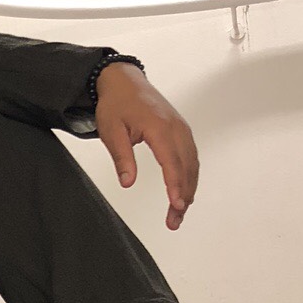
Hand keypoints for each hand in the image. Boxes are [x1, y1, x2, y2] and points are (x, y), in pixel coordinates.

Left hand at [95, 62, 198, 230]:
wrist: (124, 82)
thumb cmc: (116, 104)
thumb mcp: (111, 131)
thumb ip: (121, 157)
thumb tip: (127, 182)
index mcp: (159, 127)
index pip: (171, 161)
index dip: (175, 185)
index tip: (176, 205)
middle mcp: (176, 128)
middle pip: (186, 167)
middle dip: (183, 196)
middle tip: (175, 220)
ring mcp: (181, 129)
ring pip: (192, 164)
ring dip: (188, 189)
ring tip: (179, 213)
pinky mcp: (181, 131)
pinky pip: (191, 157)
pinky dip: (190, 176)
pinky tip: (185, 192)